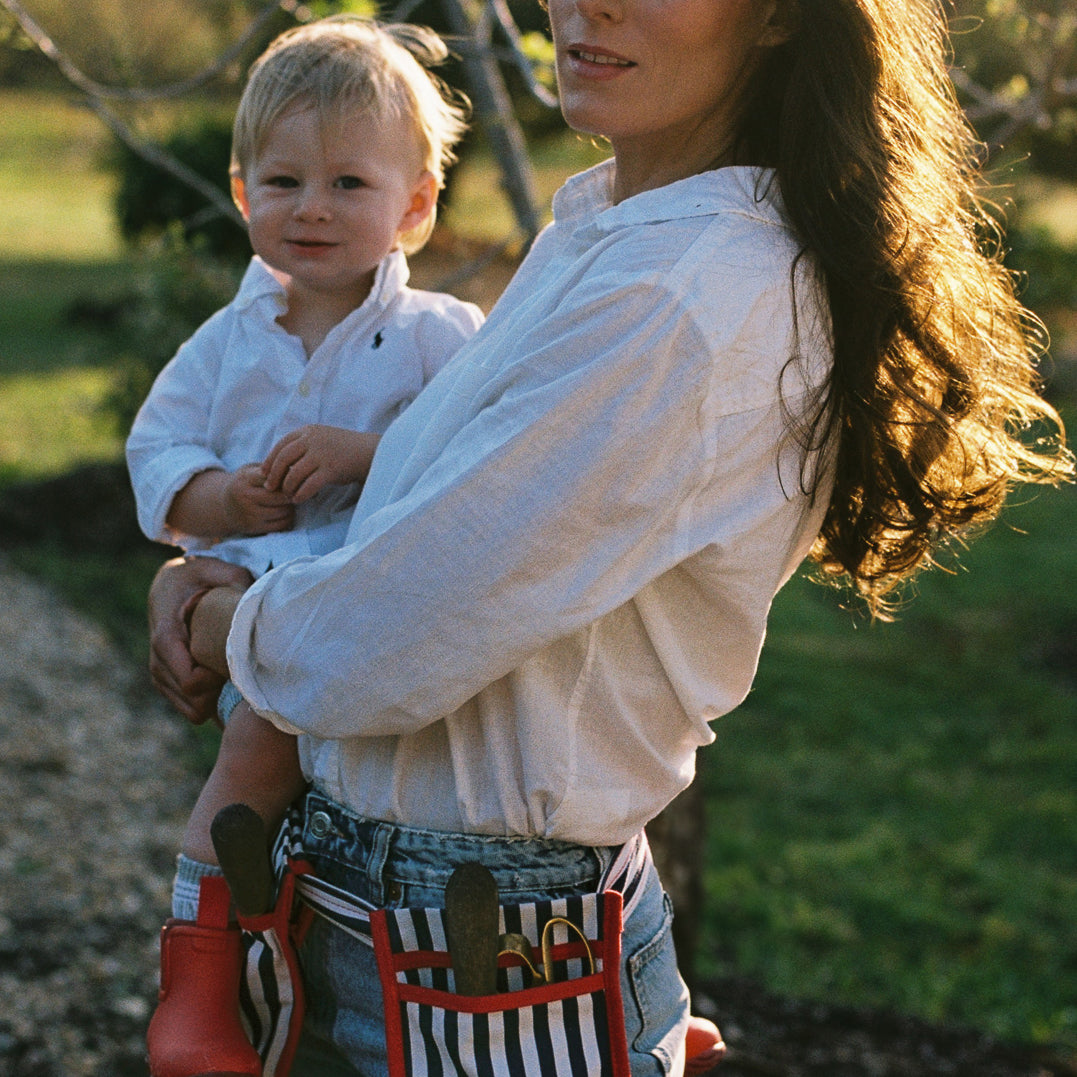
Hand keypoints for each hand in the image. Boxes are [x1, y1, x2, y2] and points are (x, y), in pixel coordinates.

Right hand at [147, 556, 253, 724]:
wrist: (169, 584)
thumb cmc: (198, 578)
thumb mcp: (219, 571)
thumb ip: (237, 582)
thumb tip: (256, 601)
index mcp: (167, 637)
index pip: (191, 681)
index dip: (219, 679)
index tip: (234, 659)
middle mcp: (158, 661)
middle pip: (195, 702)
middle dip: (222, 691)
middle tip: (237, 666)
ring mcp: (159, 675)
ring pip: (193, 711)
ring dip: (216, 698)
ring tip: (230, 670)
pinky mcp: (165, 683)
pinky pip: (192, 710)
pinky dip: (210, 700)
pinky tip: (223, 678)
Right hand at [225, 463, 295, 533]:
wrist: (225, 506)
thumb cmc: (245, 484)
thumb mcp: (251, 471)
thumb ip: (269, 469)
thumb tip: (294, 470)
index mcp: (245, 479)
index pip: (274, 478)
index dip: (286, 478)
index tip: (290, 479)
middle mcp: (245, 497)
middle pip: (280, 496)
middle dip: (291, 494)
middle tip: (295, 492)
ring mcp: (249, 514)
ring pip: (283, 511)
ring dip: (291, 507)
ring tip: (290, 502)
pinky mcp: (254, 528)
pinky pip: (281, 524)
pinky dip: (288, 518)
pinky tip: (285, 513)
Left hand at [262, 425, 379, 503]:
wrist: (369, 452)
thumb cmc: (343, 448)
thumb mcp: (321, 439)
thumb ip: (303, 445)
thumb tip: (280, 462)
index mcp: (308, 431)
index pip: (281, 445)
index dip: (269, 460)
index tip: (263, 472)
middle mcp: (313, 440)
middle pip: (283, 458)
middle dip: (273, 475)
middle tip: (270, 487)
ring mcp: (322, 454)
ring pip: (294, 473)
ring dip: (287, 487)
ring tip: (287, 495)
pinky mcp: (331, 469)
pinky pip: (309, 485)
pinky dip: (301, 494)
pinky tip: (299, 499)